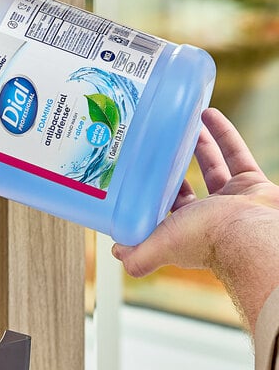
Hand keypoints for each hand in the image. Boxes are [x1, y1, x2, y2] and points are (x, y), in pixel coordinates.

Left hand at [112, 108, 278, 327]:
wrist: (254, 233)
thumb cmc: (207, 239)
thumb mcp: (161, 245)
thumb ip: (137, 255)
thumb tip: (115, 250)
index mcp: (187, 230)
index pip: (166, 210)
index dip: (154, 192)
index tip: (141, 168)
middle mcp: (210, 217)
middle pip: (189, 187)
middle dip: (174, 166)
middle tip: (159, 143)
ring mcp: (234, 201)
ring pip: (213, 168)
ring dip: (198, 146)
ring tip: (182, 124)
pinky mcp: (253, 184)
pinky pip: (237, 154)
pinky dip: (224, 133)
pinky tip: (208, 114)